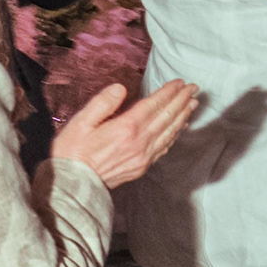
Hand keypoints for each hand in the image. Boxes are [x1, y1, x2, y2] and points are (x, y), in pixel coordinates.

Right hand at [52, 79, 201, 187]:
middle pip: (166, 117)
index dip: (168, 92)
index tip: (179, 82)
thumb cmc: (73, 152)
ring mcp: (143, 156)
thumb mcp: (80, 122)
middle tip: (193, 87)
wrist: (75, 184)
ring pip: (169, 132)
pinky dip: (175, 134)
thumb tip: (120, 89)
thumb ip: (102, 103)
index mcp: (125, 128)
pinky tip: (179, 128)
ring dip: (183, 116)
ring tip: (193, 103)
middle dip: (181, 100)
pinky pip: (164, 147)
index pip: (153, 105)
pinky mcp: (142, 166)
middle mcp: (139, 142)